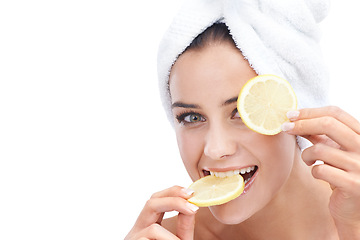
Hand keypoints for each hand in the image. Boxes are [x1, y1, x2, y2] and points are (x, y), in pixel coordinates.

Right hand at [125, 186, 197, 239]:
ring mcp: (134, 238)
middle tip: (191, 203)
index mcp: (148, 223)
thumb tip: (192, 206)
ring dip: (172, 236)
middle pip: (150, 203)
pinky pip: (153, 238)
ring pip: (153, 228)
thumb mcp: (180, 239)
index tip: (191, 194)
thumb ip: (184, 225)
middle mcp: (138, 229)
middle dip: (172, 199)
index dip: (174, 192)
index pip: (157, 199)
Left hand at [282, 106, 359, 236]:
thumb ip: (319, 134)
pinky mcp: (353, 185)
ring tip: (308, 161)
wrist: (353, 208)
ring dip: (306, 154)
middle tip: (285, 128)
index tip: (290, 114)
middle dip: (302, 124)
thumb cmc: (341, 173)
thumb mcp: (333, 149)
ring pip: (320, 149)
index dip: (309, 112)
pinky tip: (318, 174)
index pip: (335, 113)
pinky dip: (313, 171)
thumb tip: (295, 118)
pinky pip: (320, 170)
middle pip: (329, 124)